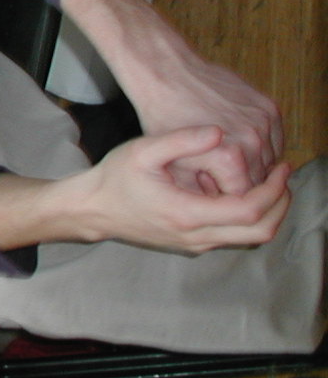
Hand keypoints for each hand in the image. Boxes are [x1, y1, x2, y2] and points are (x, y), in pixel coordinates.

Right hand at [0, 127, 291, 254]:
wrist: (94, 210)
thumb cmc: (115, 178)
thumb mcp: (142, 151)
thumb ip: (181, 141)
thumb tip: (220, 133)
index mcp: (187, 214)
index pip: (249, 211)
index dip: (273, 190)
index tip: (281, 167)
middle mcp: (196, 236)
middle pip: (260, 232)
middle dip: (281, 204)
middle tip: (284, 177)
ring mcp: (196, 244)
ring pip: (250, 238)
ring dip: (268, 212)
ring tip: (268, 182)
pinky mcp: (192, 244)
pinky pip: (233, 236)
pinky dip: (248, 217)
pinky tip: (240, 191)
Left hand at [59, 0, 283, 192]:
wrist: (165, 72)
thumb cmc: (160, 117)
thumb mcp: (170, 163)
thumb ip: (199, 190)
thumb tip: (220, 208)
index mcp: (230, 159)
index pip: (241, 200)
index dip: (223, 199)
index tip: (206, 191)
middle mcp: (254, 141)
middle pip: (258, 182)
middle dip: (238, 185)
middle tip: (213, 176)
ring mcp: (265, 122)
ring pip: (269, 161)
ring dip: (252, 166)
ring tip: (222, 158)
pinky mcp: (269, 107)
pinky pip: (273, 139)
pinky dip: (260, 146)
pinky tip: (235, 142)